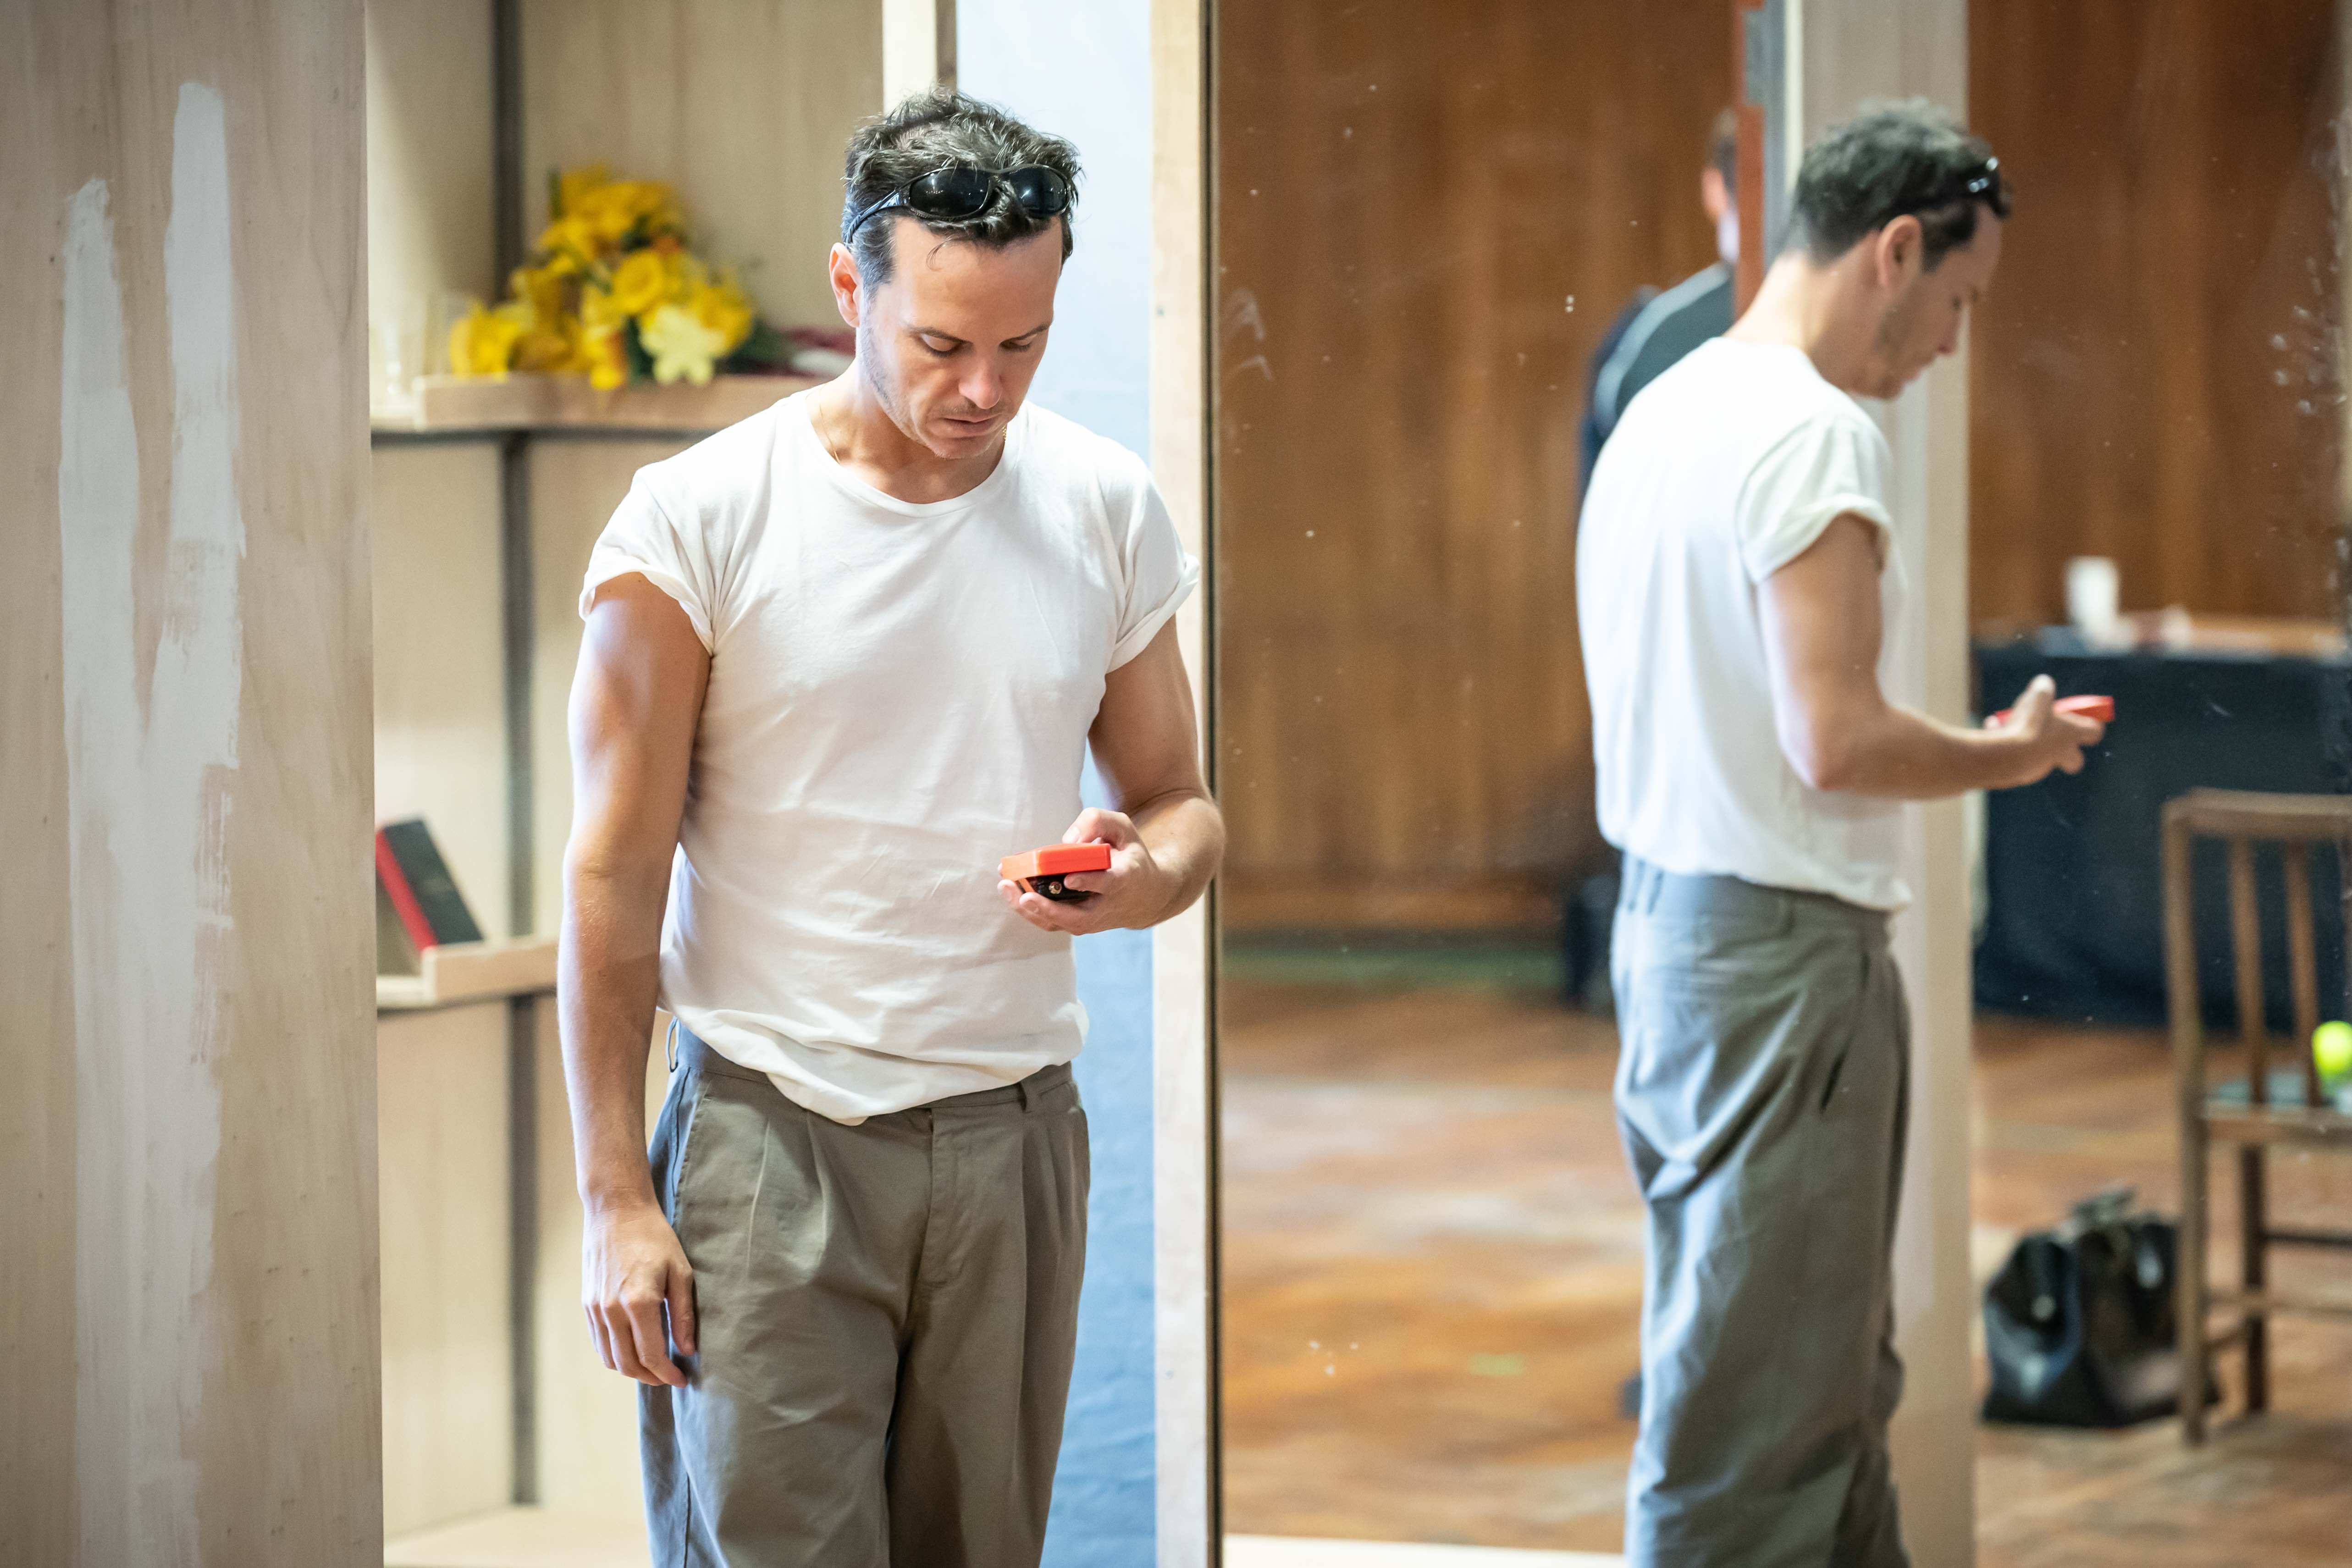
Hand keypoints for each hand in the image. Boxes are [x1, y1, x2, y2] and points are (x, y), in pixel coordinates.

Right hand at [581, 1195, 695, 1386]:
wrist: (616, 1211)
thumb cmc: (654, 1237)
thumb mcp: (680, 1272)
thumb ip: (683, 1315)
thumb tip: (687, 1350)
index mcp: (639, 1302)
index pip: (651, 1356)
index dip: (667, 1374)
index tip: (682, 1379)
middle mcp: (611, 1310)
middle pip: (627, 1364)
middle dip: (650, 1378)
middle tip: (669, 1376)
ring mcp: (595, 1308)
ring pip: (610, 1358)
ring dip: (631, 1369)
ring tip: (653, 1366)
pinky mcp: (586, 1304)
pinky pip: (598, 1342)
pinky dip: (614, 1355)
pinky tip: (632, 1350)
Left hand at [999, 807, 1172, 934]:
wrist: (1145, 894)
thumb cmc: (1129, 855)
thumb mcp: (1122, 828)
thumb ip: (1098, 822)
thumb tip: (1068, 840)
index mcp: (1125, 878)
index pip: (1109, 884)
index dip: (1090, 882)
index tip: (1070, 878)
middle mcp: (1108, 905)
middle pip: (1079, 917)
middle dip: (1050, 909)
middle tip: (1024, 896)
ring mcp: (1093, 920)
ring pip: (1061, 923)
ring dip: (1032, 910)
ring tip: (1007, 888)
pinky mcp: (1079, 924)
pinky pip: (1053, 922)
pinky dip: (1030, 910)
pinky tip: (1011, 891)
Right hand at [1983, 674, 2103, 786]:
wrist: (2007, 756)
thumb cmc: (2029, 724)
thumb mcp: (2038, 696)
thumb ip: (2044, 688)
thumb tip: (2044, 683)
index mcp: (2071, 734)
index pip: (2095, 732)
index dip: (2091, 723)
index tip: (2083, 716)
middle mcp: (2061, 754)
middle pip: (2076, 760)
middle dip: (2066, 749)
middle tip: (2052, 734)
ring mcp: (2042, 767)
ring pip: (2042, 757)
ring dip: (2030, 742)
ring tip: (2009, 724)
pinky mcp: (2022, 775)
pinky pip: (2017, 758)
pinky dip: (2007, 744)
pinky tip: (1993, 728)